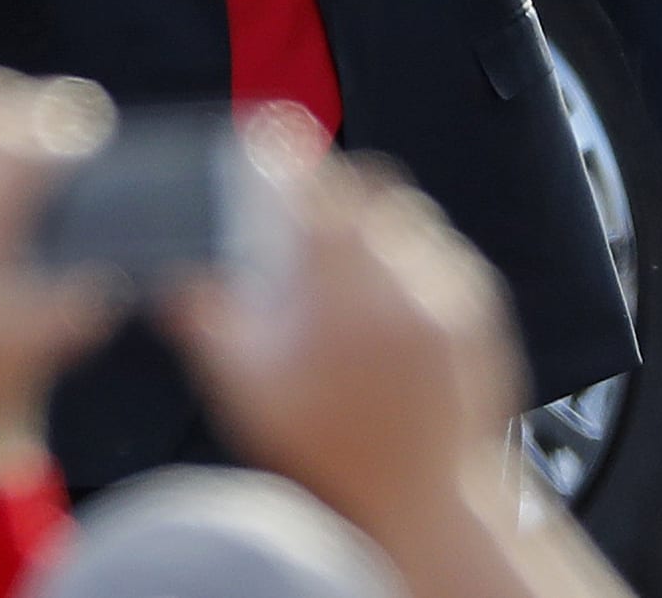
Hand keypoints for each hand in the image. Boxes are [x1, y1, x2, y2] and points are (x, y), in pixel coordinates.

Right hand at [165, 123, 524, 549]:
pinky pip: (447, 259)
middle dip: (340, 191)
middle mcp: (401, 268)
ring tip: (354, 275)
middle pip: (372, 186)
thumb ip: (208, 323)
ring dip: (381, 229)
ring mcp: (450, 290)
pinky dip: (418, 266)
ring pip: (413, 219)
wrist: (426, 505)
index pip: (314, 177)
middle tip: (313, 219)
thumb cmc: (333, 454)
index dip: (289, 159)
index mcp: (340, 273)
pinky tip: (393, 310)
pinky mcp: (483, 316)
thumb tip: (178, 282)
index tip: (273, 155)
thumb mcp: (248, 389)